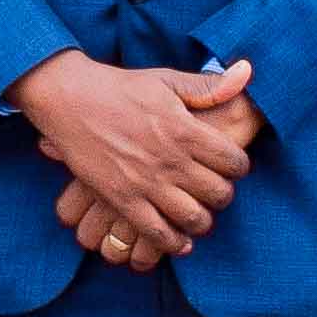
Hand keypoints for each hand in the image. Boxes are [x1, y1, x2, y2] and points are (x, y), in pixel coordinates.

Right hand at [24, 57, 251, 266]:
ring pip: (193, 218)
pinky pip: (156, 234)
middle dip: (223, 196)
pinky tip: (179, 240)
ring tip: (199, 215)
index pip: (234, 161)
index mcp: (185, 129)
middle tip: (216, 192)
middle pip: (218, 194)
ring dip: (202, 221)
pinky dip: (173, 243)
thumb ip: (208, 86)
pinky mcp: (122, 199)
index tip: (231, 166)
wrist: (69, 99)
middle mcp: (170, 159)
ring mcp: (146, 182)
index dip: (239, 166)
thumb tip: (247, 73)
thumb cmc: (120, 87)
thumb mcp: (166, 80)